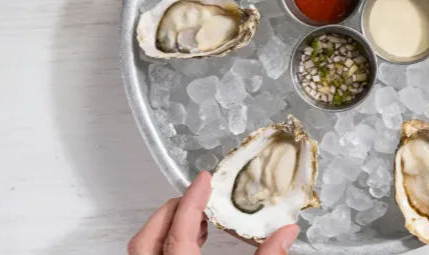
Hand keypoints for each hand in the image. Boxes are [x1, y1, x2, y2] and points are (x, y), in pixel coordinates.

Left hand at [128, 171, 299, 254]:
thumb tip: (286, 233)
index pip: (180, 230)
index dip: (191, 200)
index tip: (203, 179)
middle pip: (148, 238)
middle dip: (171, 210)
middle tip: (195, 195)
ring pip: (142, 250)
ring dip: (165, 227)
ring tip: (193, 216)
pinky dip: (163, 244)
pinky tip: (186, 244)